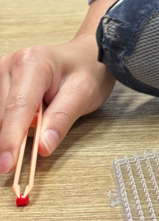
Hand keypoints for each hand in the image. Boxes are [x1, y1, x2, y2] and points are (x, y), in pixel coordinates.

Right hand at [0, 31, 116, 173]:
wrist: (85, 55)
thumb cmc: (88, 70)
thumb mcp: (84, 94)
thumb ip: (62, 120)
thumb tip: (42, 147)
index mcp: (32, 63)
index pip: (17, 107)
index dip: (10, 139)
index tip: (7, 165)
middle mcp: (9, 64)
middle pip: (3, 115)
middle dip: (19, 133)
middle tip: (48, 123)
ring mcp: (0, 72)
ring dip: (16, 126)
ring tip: (44, 110)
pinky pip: (0, 113)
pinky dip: (12, 122)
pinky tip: (30, 114)